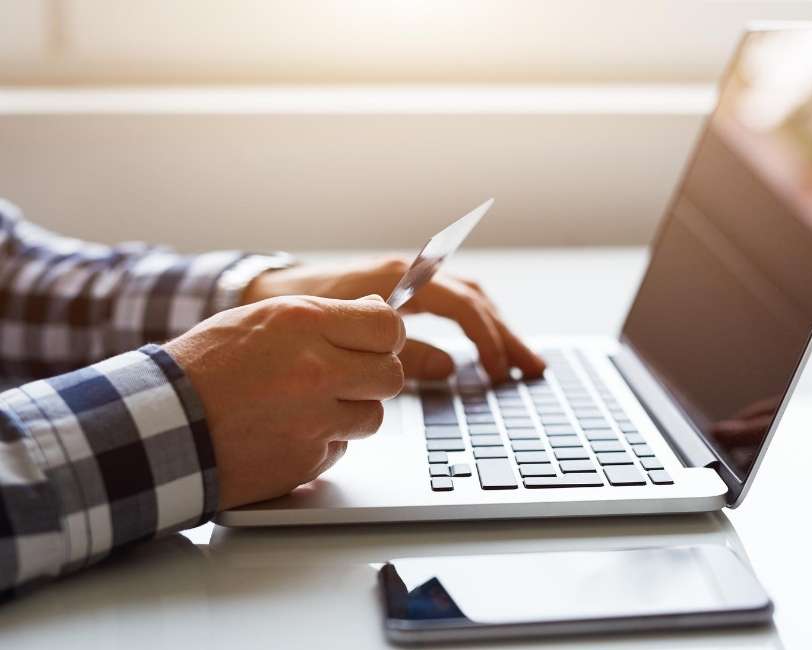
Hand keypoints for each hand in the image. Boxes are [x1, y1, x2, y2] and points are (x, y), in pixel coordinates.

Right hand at [164, 294, 404, 509]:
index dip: (387, 337)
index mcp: (304, 323)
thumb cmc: (206, 367)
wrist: (161, 426)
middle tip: (348, 376)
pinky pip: (341, 447)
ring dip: (351, 411)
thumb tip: (378, 315)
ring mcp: (314, 419)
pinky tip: (289, 430)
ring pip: (372, 416)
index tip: (376, 343)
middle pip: (390, 374)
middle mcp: (316, 370)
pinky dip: (324, 441)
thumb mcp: (263, 318)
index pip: (388, 327)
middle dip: (375, 375)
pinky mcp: (308, 460)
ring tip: (308, 405)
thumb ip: (325, 317)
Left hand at [243, 257, 544, 382]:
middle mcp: (412, 274)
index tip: (498, 371)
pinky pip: (454, 304)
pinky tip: (486, 346)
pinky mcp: (406, 293)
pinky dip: (476, 325)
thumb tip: (447, 368)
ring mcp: (411, 281)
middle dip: (506, 335)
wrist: (271, 292)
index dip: (486, 340)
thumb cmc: (302, 315)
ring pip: (470, 300)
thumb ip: (399, 352)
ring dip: (497, 329)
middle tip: (532, 368)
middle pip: (476, 300)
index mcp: (402, 279)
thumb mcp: (350, 337)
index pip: (463, 306)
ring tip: (520, 361)